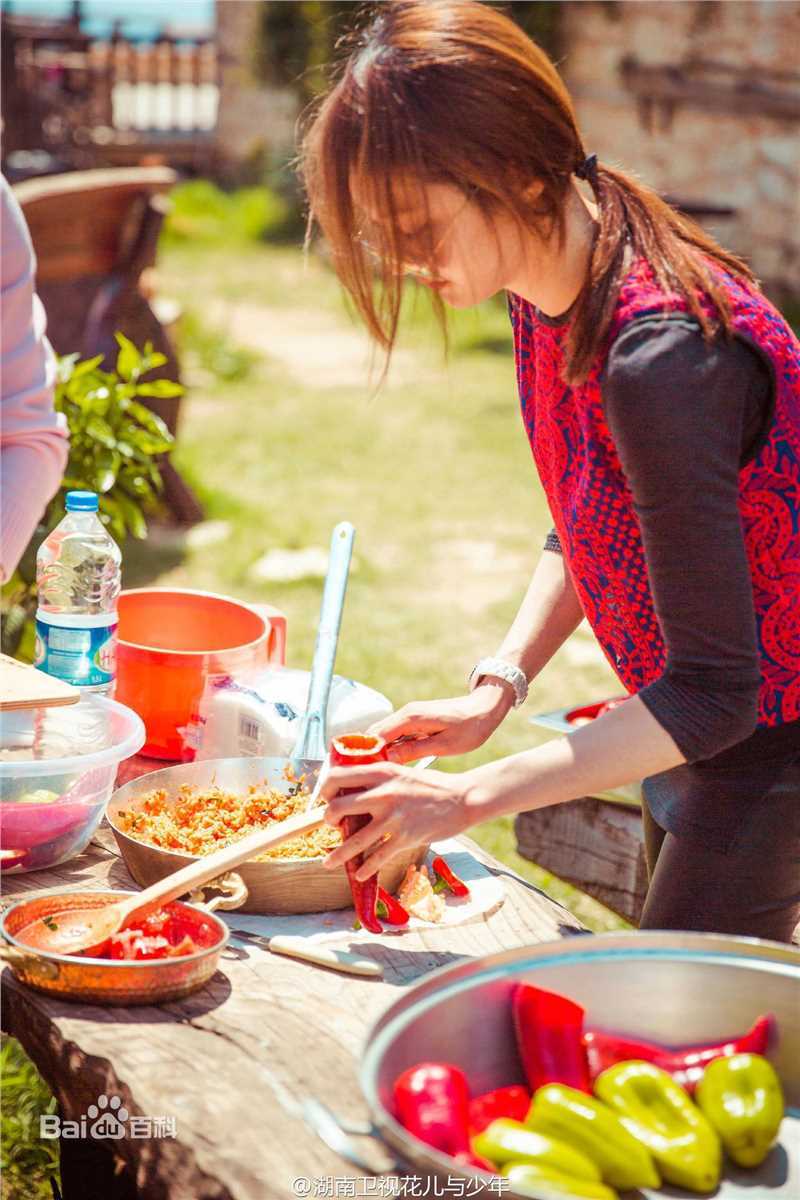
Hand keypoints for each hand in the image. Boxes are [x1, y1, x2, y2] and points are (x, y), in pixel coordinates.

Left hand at [320, 761, 477, 880]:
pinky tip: (360, 873)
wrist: (463, 798)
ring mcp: (395, 816)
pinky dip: (365, 868)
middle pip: (338, 807)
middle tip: (332, 826)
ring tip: (328, 863)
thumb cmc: (432, 785)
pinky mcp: (406, 837)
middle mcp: (385, 792)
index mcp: (382, 772)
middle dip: (328, 820)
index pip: (338, 777)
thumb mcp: (402, 772)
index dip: (324, 789)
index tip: (325, 799)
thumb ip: (378, 777)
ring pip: (354, 840)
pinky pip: (377, 857)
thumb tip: (351, 787)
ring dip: (338, 855)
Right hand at [368, 683, 513, 763]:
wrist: (484, 709)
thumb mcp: (444, 745)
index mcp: (411, 717)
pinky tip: (393, 765)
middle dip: (368, 754)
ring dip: (379, 752)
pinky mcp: (414, 720)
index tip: (363, 774)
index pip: (377, 735)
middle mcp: (406, 713)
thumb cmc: (470, 728)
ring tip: (378, 775)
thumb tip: (390, 758)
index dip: (367, 754)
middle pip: (375, 734)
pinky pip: (395, 734)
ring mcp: (409, 715)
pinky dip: (390, 748)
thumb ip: (415, 750)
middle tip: (369, 778)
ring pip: (384, 734)